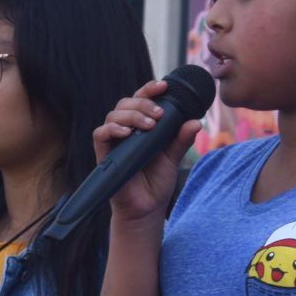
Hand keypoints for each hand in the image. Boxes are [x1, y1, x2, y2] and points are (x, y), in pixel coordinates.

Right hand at [91, 82, 202, 222]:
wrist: (147, 209)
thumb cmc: (157, 182)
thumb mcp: (173, 158)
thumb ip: (181, 139)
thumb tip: (195, 122)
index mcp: (141, 126)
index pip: (141, 100)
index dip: (149, 89)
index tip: (164, 85)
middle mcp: (125, 130)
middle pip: (125, 103)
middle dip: (143, 102)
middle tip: (159, 113)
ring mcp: (114, 142)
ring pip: (113, 114)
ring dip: (131, 115)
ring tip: (149, 124)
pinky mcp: (104, 155)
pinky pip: (100, 135)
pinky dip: (112, 129)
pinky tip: (127, 132)